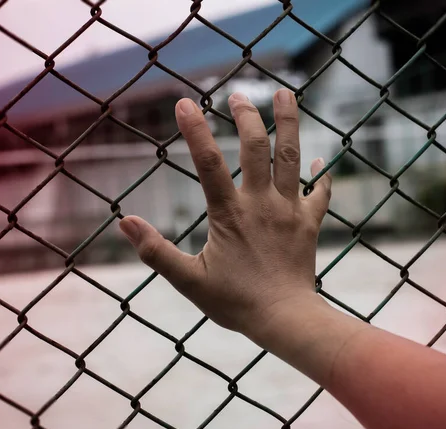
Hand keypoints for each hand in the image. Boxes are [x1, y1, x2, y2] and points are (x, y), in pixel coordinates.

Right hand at [119, 89, 331, 337]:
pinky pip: (319, 193)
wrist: (285, 318)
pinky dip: (321, 175)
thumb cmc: (235, 302)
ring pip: (291, 157)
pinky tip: (321, 160)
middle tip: (237, 94)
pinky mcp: (309, 223)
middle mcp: (261, 202)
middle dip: (246, 116)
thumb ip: (156, 251)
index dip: (195, 130)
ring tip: (285, 93)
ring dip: (288, 123)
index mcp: (230, 213)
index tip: (185, 102)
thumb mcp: (188, 281)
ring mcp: (289, 210)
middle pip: (256, 147)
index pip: (208, 162)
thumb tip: (124, 222)